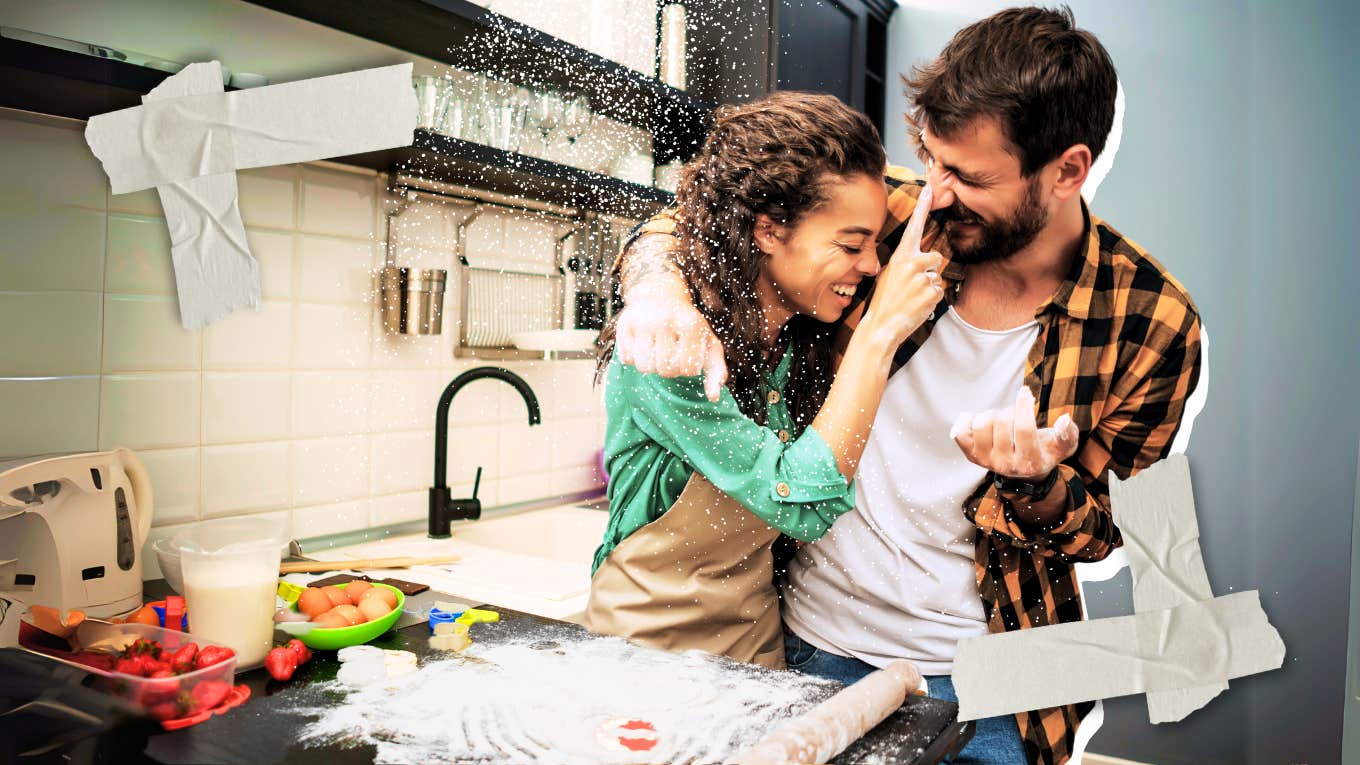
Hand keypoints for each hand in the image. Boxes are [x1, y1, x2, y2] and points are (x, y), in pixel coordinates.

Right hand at [615, 280, 727, 401]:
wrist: (661, 296)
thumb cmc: (688, 327)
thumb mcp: (708, 343)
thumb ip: (716, 370)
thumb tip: (714, 397)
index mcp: (690, 324)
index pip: (688, 370)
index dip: (687, 369)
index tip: (687, 356)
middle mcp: (665, 320)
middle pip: (665, 371)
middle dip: (669, 369)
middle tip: (670, 354)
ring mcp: (642, 321)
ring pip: (644, 367)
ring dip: (651, 366)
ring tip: (656, 351)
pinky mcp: (624, 324)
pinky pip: (626, 359)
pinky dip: (634, 358)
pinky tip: (642, 345)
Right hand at [861, 185, 945, 344]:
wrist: (881, 326)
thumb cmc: (884, 301)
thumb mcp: (889, 275)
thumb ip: (905, 263)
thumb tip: (923, 261)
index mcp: (900, 256)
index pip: (914, 227)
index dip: (922, 207)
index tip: (930, 188)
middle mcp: (912, 263)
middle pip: (935, 257)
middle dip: (928, 270)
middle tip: (911, 287)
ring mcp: (922, 277)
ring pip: (937, 276)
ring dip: (928, 287)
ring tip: (911, 298)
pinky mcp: (932, 292)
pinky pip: (940, 291)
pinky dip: (931, 300)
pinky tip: (917, 306)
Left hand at [950, 387, 1079, 480]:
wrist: (1024, 470)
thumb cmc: (1045, 450)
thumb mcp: (1062, 446)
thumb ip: (1067, 434)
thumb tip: (1065, 419)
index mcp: (1030, 462)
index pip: (1024, 429)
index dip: (1024, 406)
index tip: (1025, 391)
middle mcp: (1005, 465)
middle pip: (1001, 422)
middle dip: (1009, 410)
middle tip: (1014, 415)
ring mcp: (985, 461)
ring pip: (981, 424)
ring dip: (991, 414)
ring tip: (1000, 420)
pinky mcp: (971, 455)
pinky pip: (959, 432)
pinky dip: (968, 420)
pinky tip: (980, 421)